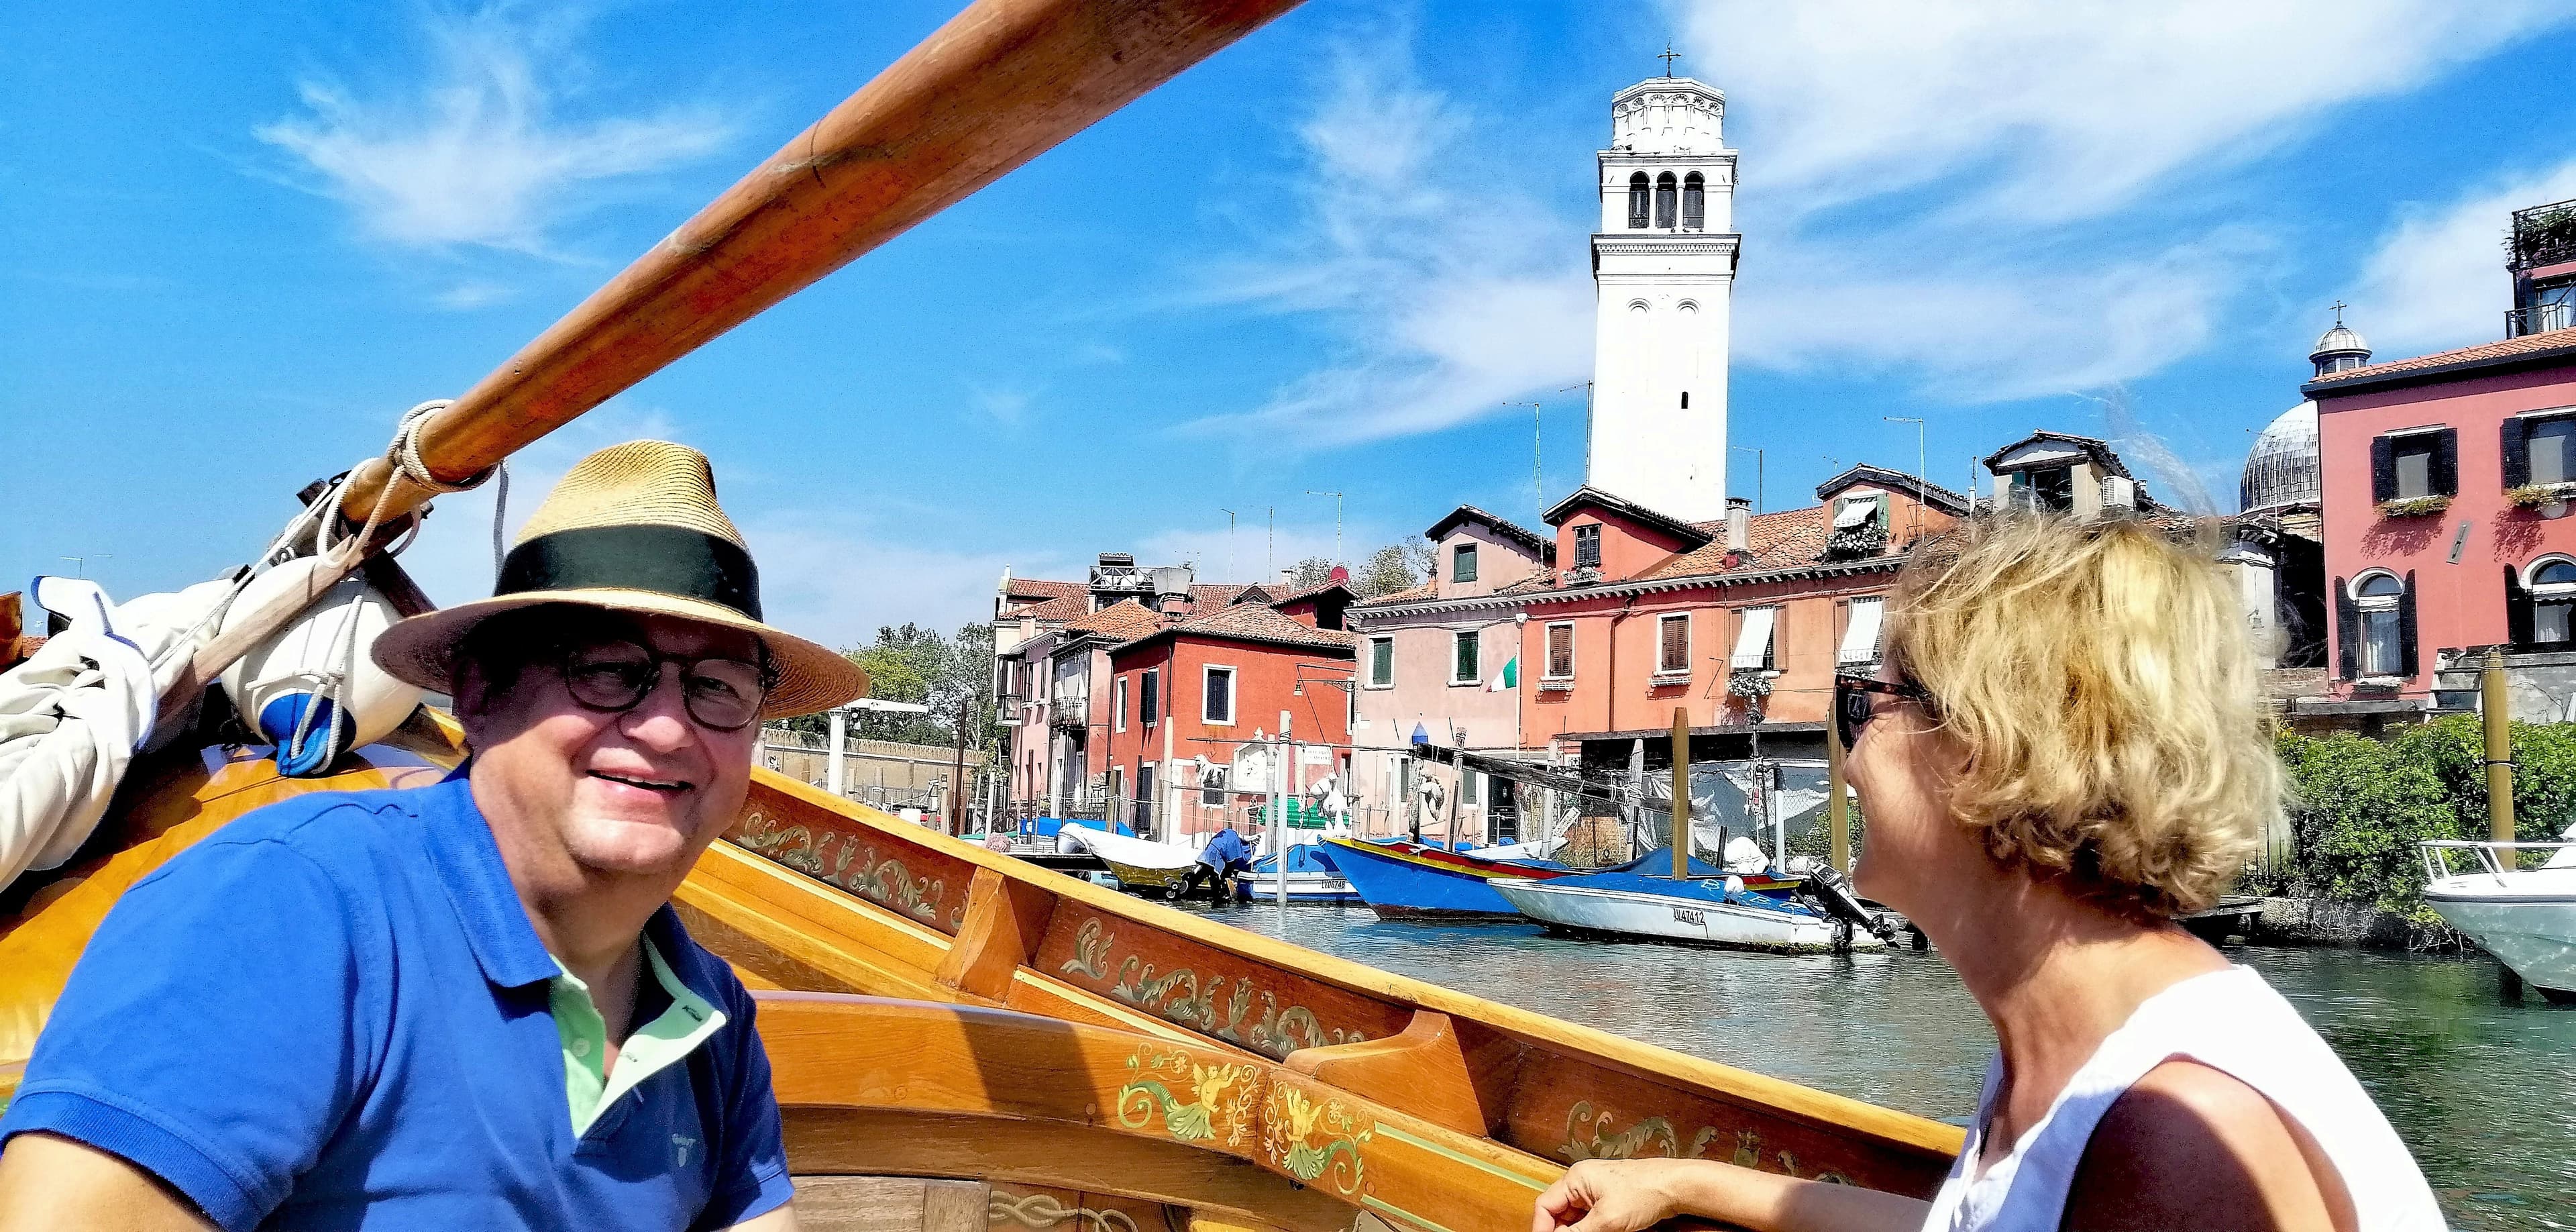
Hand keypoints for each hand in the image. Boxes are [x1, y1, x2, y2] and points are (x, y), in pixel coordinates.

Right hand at [1532, 1159, 1695, 1231]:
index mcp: (1576, 1179)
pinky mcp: (1607, 1201)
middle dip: (1561, 1231)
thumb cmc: (1645, 1192)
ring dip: (1575, 1231)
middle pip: (1558, 1212)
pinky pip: (1588, 1218)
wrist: (1675, 1187)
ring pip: (1573, 1218)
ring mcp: (1595, 1191)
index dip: (1542, 1228)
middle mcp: (1582, 1182)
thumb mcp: (1606, 1219)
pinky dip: (1588, 1230)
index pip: (1545, 1205)